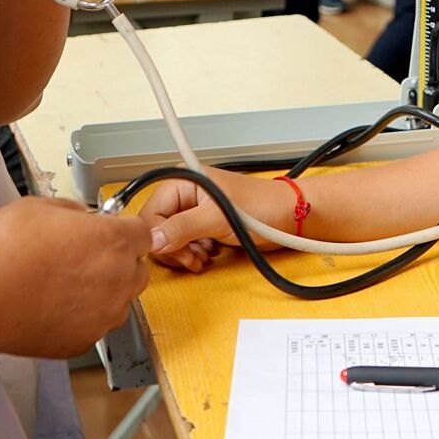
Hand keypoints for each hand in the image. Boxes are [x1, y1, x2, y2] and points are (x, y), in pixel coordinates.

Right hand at [0, 197, 152, 357]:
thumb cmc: (6, 249)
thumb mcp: (40, 207)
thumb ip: (73, 211)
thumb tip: (80, 218)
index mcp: (115, 241)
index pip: (145, 234)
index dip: (127, 232)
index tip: (114, 233)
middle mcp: (119, 280)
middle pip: (138, 271)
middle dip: (120, 264)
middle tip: (86, 260)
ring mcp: (104, 315)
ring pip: (118, 303)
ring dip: (102, 294)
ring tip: (64, 287)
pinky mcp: (84, 341)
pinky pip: (93, 327)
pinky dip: (80, 319)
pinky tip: (52, 309)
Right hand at [141, 169, 294, 271]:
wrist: (288, 217)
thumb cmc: (262, 207)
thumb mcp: (219, 218)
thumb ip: (184, 227)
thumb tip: (153, 239)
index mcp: (182, 181)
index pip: (150, 214)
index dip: (158, 237)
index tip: (174, 252)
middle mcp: (184, 194)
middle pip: (158, 229)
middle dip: (173, 248)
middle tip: (192, 257)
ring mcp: (193, 210)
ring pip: (169, 240)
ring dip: (184, 254)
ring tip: (203, 256)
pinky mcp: (202, 225)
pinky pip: (183, 244)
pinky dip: (192, 254)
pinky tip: (208, 254)